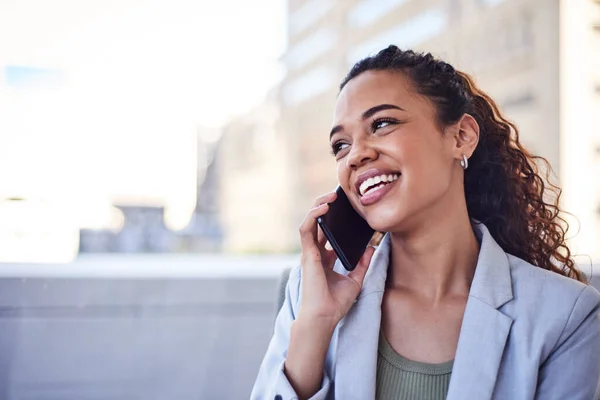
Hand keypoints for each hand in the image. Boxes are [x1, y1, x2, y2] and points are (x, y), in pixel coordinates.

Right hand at [297, 191, 375, 326]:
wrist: (324, 317)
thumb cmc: (335, 303)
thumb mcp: (355, 280)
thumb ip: (362, 263)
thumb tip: (373, 247)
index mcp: (325, 258)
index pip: (327, 231)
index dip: (333, 217)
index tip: (345, 206)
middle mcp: (316, 253)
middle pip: (318, 223)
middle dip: (325, 206)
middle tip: (338, 196)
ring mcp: (310, 252)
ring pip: (310, 221)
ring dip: (318, 206)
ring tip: (331, 196)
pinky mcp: (307, 254)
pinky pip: (307, 229)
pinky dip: (313, 216)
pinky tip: (324, 208)